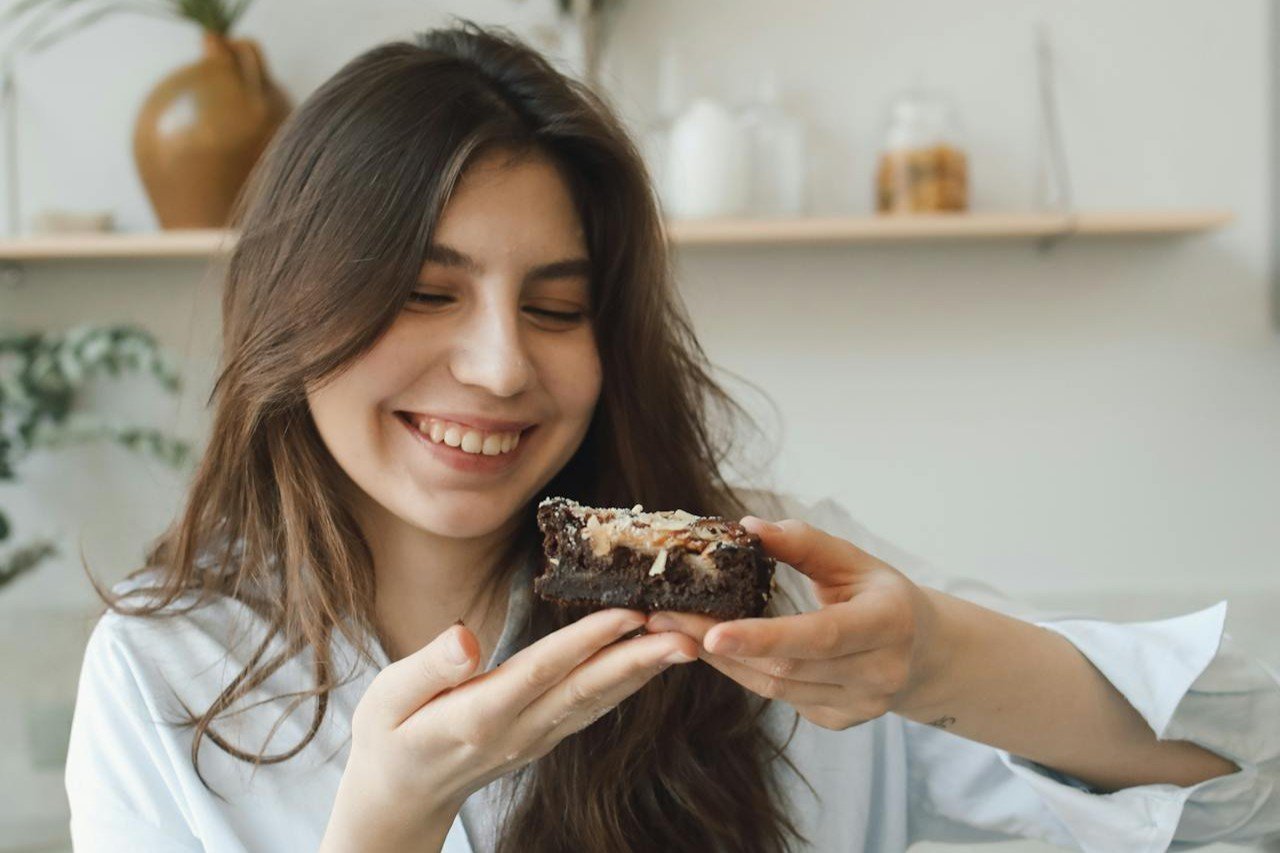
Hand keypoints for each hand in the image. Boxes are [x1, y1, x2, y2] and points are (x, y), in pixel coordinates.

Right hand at [321, 609, 698, 852]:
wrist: (399, 798)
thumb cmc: (389, 738)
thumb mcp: (387, 699)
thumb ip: (428, 668)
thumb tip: (465, 637)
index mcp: (478, 716)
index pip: (541, 672)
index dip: (586, 642)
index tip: (626, 613)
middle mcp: (517, 731)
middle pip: (586, 691)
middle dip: (639, 660)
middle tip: (686, 633)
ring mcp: (536, 739)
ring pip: (597, 701)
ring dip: (643, 671)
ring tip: (685, 642)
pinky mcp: (545, 737)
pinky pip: (591, 708)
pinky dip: (626, 683)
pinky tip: (652, 662)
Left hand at [645, 517, 945, 730]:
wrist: (922, 651)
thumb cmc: (880, 594)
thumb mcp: (852, 559)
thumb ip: (802, 542)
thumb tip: (747, 527)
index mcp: (887, 623)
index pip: (819, 635)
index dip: (764, 637)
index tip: (713, 630)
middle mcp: (878, 673)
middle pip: (786, 667)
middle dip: (718, 643)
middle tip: (663, 617)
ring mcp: (858, 705)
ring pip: (774, 688)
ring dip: (721, 659)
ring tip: (674, 628)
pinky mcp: (837, 720)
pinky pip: (778, 698)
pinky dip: (743, 671)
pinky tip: (715, 648)